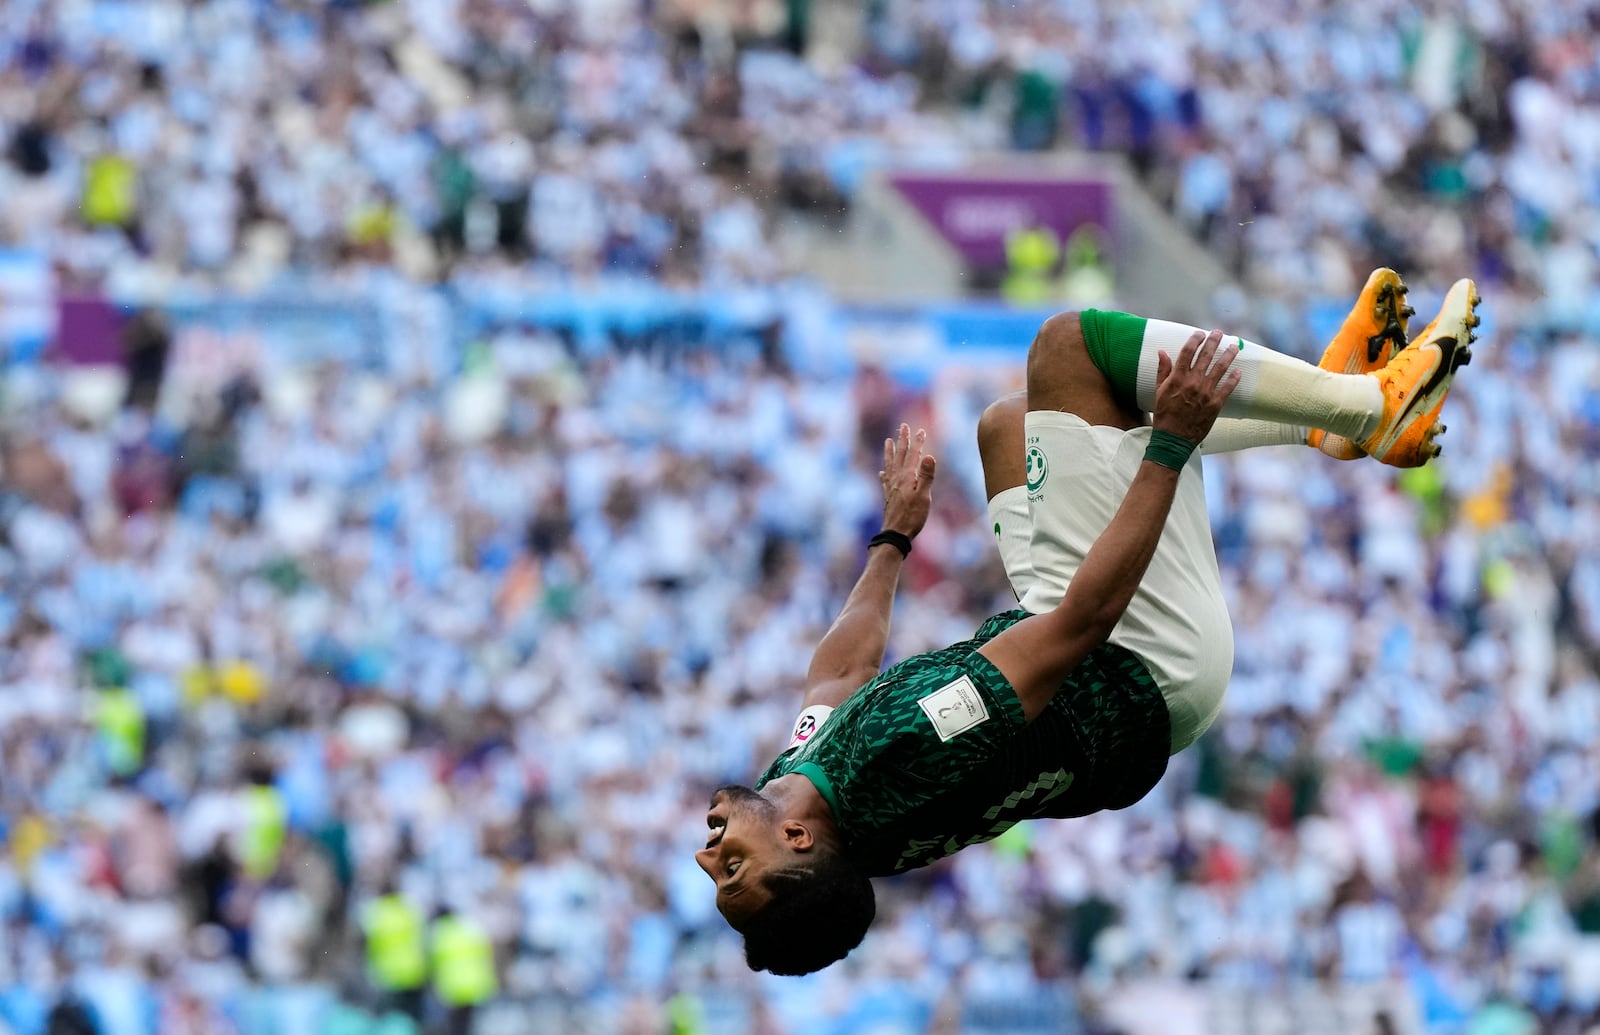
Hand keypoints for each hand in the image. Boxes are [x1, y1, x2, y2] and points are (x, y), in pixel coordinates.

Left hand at [879, 423, 936, 537]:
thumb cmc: (912, 516)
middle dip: (902, 440)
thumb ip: (926, 476)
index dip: (917, 442)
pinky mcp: (889, 497)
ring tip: (887, 441)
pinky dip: (884, 473)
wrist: (895, 534)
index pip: (913, 455)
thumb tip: (929, 456)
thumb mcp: (923, 496)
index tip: (920, 430)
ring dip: (890, 452)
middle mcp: (897, 479)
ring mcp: (891, 488)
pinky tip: (882, 472)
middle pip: (900, 456)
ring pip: (890, 465)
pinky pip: (885, 480)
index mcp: (907, 477)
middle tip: (903, 427)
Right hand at [1152, 329, 1242, 443]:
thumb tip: (1162, 352)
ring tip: (1234, 346)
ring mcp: (1206, 392)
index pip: (1188, 352)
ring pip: (1220, 368)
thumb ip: (1162, 371)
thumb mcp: (1158, 391)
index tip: (1199, 333)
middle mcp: (1193, 382)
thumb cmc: (1164, 415)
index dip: (1194, 340)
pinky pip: (1228, 387)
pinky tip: (1238, 371)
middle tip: (1218, 332)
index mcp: (1177, 378)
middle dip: (1213, 341)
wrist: (1173, 438)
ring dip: (1228, 355)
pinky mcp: (1215, 403)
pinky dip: (1234, 378)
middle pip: (1206, 356)